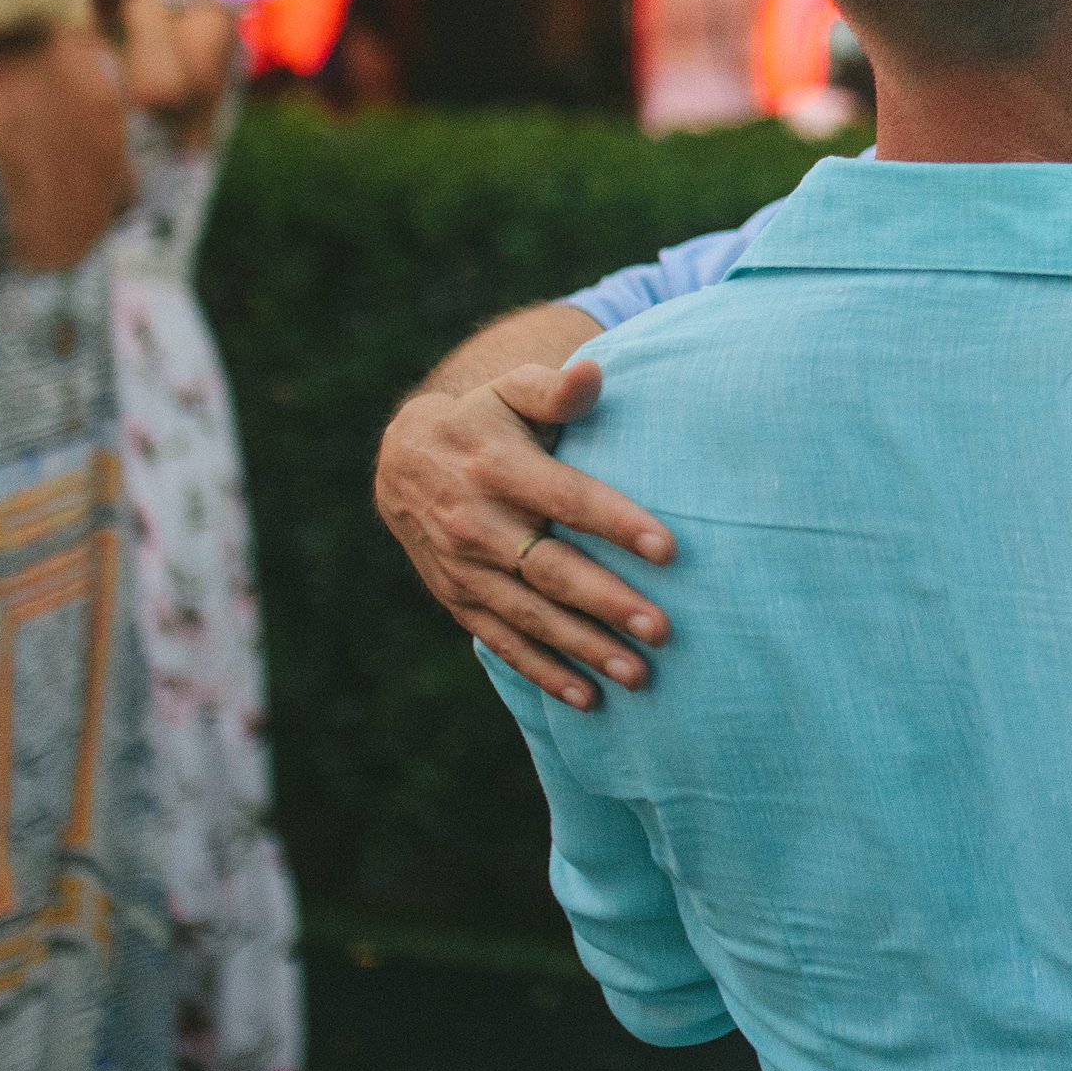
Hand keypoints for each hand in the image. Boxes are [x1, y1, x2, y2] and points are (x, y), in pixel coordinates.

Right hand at [373, 359, 677, 708]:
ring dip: (585, 647)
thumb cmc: (483, 420)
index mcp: (497, 468)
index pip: (566, 498)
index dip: (617, 523)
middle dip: (607, 601)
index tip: (669, 549)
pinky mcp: (459, 600)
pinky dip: (544, 672)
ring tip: (639, 673)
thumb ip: (552, 388)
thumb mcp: (508, 390)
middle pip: (550, 568)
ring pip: (530, 615)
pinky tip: (589, 698)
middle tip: (663, 629)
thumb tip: (593, 372)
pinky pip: (503, 641)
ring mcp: (465, 568)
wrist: (402, 462)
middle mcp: (477, 523)